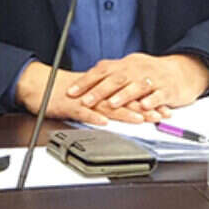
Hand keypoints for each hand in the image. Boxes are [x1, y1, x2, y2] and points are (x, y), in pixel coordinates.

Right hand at [15, 61, 151, 124]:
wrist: (43, 86)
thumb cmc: (68, 91)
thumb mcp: (94, 95)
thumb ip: (111, 100)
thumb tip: (130, 108)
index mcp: (105, 90)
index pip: (131, 96)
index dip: (148, 102)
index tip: (165, 109)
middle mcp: (98, 93)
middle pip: (124, 100)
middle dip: (144, 108)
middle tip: (161, 115)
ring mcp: (85, 99)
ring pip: (108, 106)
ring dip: (124, 113)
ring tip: (139, 119)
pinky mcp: (71, 106)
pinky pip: (83, 112)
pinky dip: (93, 117)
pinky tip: (103, 122)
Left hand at [66, 53, 208, 117]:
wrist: (183, 71)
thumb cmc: (152, 73)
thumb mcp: (130, 69)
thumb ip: (110, 74)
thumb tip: (87, 80)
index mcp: (126, 64)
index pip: (102, 70)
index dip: (86, 81)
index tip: (71, 92)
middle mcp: (138, 69)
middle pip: (117, 78)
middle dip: (99, 90)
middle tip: (86, 100)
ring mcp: (153, 79)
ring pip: (137, 86)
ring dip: (123, 95)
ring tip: (111, 104)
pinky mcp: (168, 89)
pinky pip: (159, 95)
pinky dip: (151, 101)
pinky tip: (144, 106)